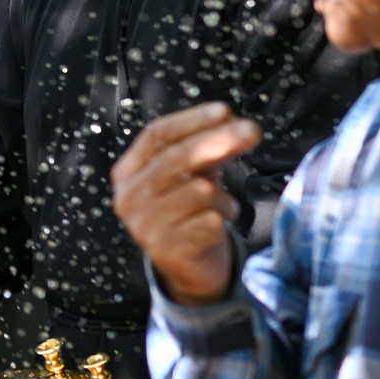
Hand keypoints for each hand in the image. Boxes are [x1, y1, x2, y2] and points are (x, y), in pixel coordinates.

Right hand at [110, 102, 256, 304]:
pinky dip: (223, 220)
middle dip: (217, 141)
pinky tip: (216, 226)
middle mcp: (128, 198)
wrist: (188, 268)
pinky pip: (210, 222)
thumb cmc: (190, 211)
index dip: (191, 120)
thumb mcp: (193, 174)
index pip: (157, 135)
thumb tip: (233, 122)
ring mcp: (145, 227)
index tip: (224, 110)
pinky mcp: (167, 251)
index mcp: (128, 171)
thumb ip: (207, 149)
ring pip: (199, 191)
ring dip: (222, 197)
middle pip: (175, 158)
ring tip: (221, 207)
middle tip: (251, 131)